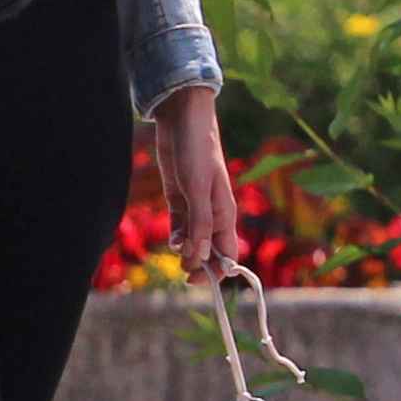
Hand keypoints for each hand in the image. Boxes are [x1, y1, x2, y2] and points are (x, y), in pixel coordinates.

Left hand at [152, 87, 240, 278]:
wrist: (183, 121)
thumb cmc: (196, 151)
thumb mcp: (197, 190)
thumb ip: (200, 225)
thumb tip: (202, 258)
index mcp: (225, 214)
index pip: (228, 254)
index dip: (216, 271)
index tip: (197, 279)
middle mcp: (213, 214)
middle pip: (210, 251)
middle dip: (198, 264)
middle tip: (181, 270)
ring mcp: (196, 207)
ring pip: (194, 241)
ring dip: (185, 251)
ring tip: (174, 248)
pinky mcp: (180, 198)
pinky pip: (181, 227)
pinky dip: (176, 237)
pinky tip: (171, 238)